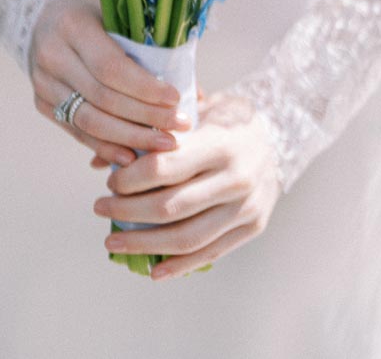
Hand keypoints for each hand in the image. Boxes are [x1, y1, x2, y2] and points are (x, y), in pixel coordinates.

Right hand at [29, 0, 191, 165]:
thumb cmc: (98, 15)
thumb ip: (152, 48)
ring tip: (163, 144)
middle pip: (102, 98)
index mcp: (71, 24)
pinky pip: (77, 132)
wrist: (49, 19)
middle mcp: (50, 54)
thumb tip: (196, 94)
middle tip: (179, 128)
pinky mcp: (42, 104)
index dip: (145, 89)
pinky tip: (132, 155)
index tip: (176, 100)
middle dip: (145, 118)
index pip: (111, 67)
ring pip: (89, 121)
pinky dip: (106, 147)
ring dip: (130, 138)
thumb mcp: (120, 16)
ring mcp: (42, 82)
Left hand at [91, 88, 281, 279]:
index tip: (110, 181)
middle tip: (100, 208)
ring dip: (144, 243)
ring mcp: (246, 207)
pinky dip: (179, 265)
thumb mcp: (196, 110)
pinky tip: (153, 269)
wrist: (280, 135)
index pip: (165, 167)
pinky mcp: (252, 228)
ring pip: (187, 237)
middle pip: (170, 206)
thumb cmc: (226, 119)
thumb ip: (153, 132)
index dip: (131, 178)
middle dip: (127, 211)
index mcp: (220, 143)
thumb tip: (101, 159)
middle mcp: (235, 178)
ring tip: (114, 240)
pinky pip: (210, 253)